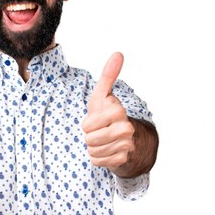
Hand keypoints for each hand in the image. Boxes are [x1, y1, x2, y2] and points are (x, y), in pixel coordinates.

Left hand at [82, 52, 134, 170]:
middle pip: (89, 139)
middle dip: (90, 137)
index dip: (87, 124)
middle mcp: (125, 128)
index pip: (87, 126)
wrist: (128, 140)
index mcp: (118, 111)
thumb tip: (118, 54)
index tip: (97, 120)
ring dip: (93, 147)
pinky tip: (107, 151)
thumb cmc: (109, 115)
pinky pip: (97, 161)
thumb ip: (108, 76)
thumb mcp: (103, 96)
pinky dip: (98, 158)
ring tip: (103, 141)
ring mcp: (126, 145)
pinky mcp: (123, 159)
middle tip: (99, 132)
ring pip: (92, 151)